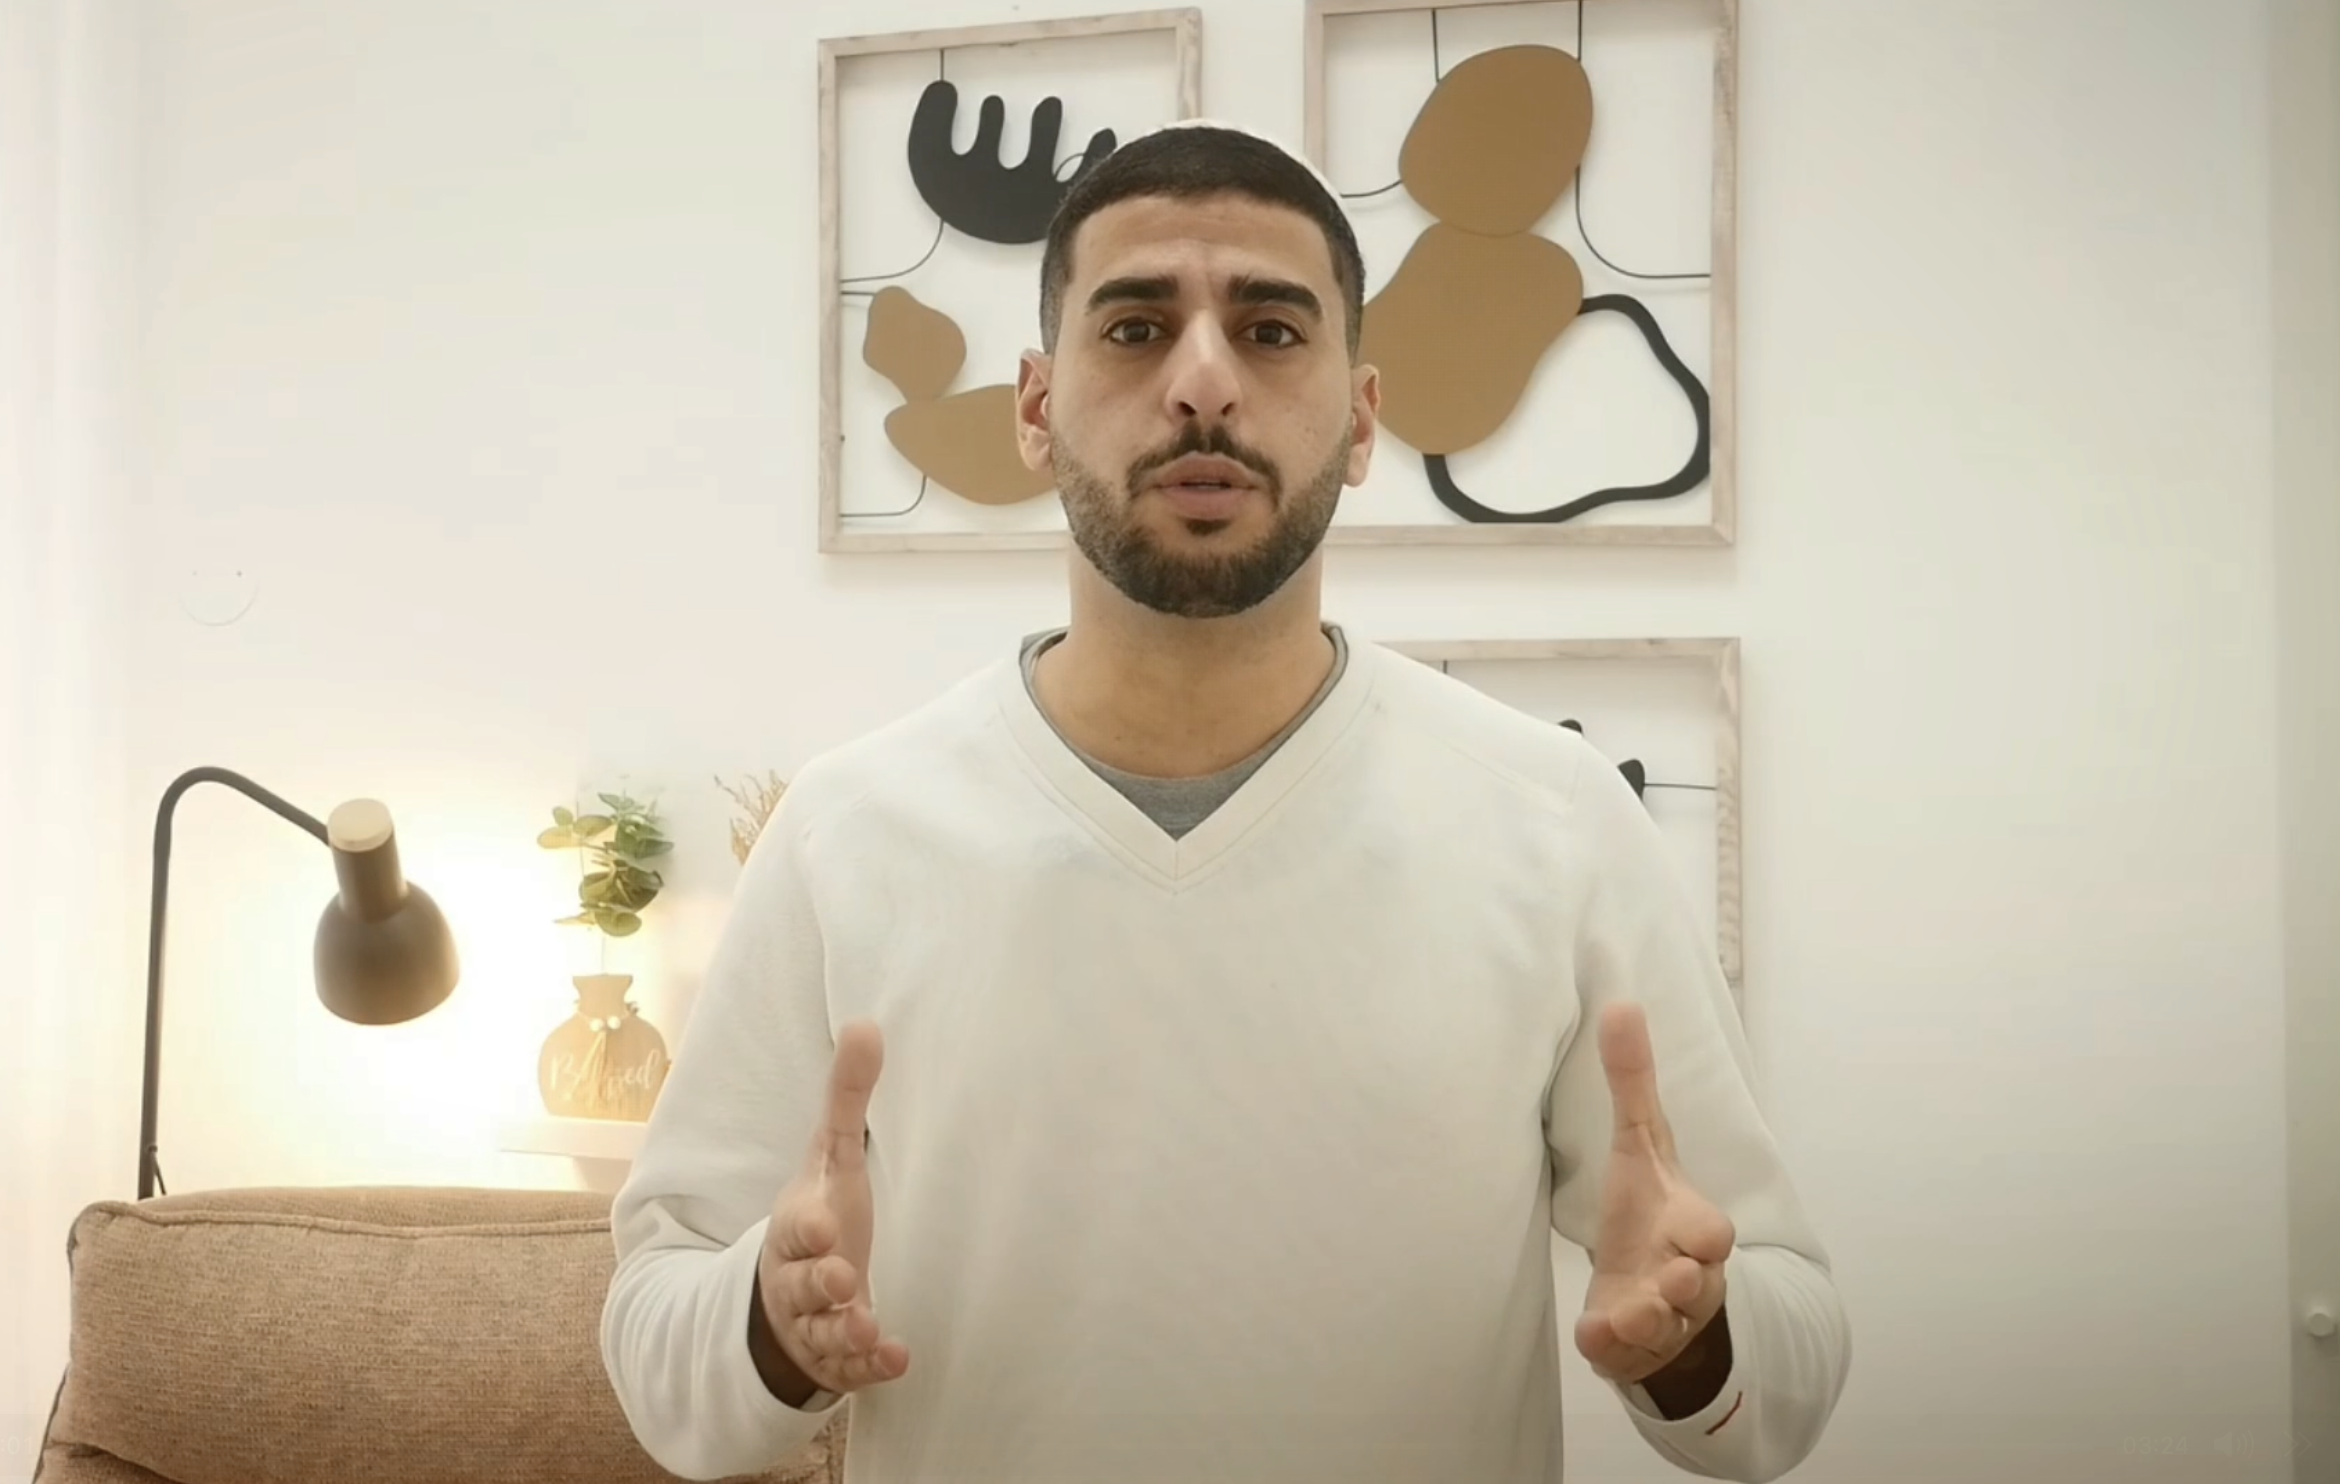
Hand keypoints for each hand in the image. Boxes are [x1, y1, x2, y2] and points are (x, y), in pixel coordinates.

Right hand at [755, 1019, 910, 1400]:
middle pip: (801, 1283)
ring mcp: (814, 1323)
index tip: (824, 1223)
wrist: (793, 1293)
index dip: (807, 1227)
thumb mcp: (832, 1159)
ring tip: (866, 1328)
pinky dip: (867, 1369)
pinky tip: (897, 1360)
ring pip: (821, 1331)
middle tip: (842, 1276)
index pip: (794, 1227)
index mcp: (797, 1227)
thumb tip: (866, 1023)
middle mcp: (799, 1278)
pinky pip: (847, 1371)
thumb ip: (846, 1100)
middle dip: (819, 1281)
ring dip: (843, 1331)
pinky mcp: (833, 1358)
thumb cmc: (820, 1218)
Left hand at [1573, 1002, 1734, 1386]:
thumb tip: (1622, 1002)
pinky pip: (1623, 1354)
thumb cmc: (1648, 1211)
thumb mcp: (1640, 1146)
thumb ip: (1632, 1083)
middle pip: (1697, 1284)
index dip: (1701, 1232)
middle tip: (1667, 1274)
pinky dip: (1610, 1345)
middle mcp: (1682, 1277)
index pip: (1711, 1233)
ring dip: (1646, 1319)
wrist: (1648, 1292)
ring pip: (1662, 1327)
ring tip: (1626, 1313)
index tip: (1687, 1229)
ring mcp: (1658, 1317)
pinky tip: (1595, 1332)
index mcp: (1690, 1228)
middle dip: (1684, 1281)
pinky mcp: (1628, 1348)